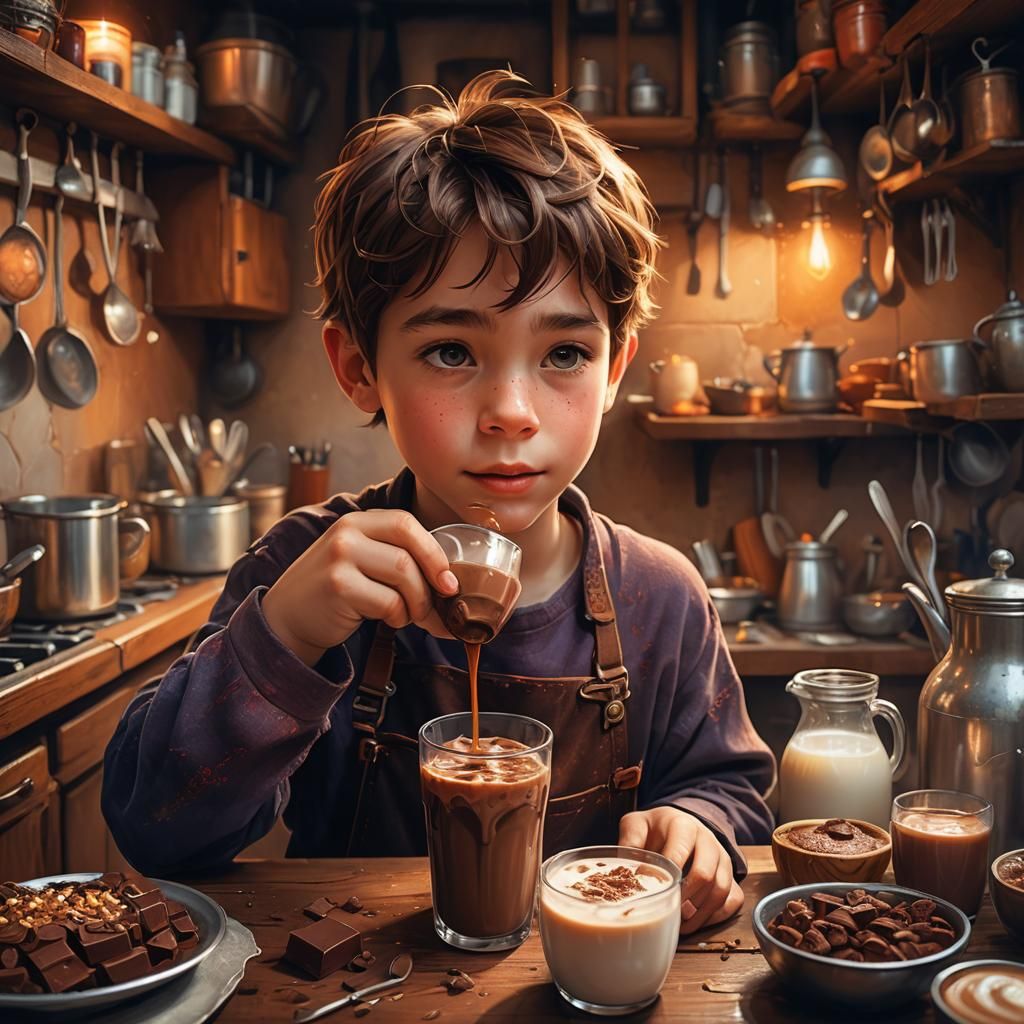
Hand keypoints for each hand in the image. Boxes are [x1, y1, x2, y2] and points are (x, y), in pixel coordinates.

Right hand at [263, 510, 457, 664]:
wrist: (287, 617)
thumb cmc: (336, 591)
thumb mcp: (361, 561)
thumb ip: (396, 557)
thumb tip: (450, 581)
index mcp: (358, 521)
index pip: (406, 523)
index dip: (433, 552)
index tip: (448, 580)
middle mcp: (347, 533)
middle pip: (408, 553)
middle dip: (431, 583)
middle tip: (437, 606)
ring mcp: (340, 558)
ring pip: (403, 576)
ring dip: (416, 604)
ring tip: (409, 615)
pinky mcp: (338, 587)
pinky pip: (388, 602)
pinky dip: (398, 617)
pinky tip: (388, 620)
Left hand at [619, 806, 743, 934]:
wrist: (680, 824)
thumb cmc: (655, 829)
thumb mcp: (637, 825)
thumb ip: (629, 841)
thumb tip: (626, 869)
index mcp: (683, 826)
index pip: (680, 853)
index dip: (667, 877)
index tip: (653, 893)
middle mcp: (707, 840)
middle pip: (705, 874)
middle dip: (685, 899)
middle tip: (668, 912)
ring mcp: (722, 859)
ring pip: (721, 890)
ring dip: (700, 912)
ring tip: (679, 924)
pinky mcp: (731, 876)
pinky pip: (732, 900)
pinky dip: (715, 916)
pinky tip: (695, 922)